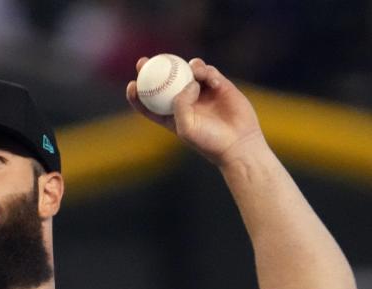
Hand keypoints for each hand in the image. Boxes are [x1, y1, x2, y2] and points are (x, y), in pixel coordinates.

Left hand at [126, 57, 263, 165]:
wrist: (239, 143)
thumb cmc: (209, 141)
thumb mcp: (186, 127)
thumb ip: (180, 104)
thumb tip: (187, 82)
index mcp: (171, 116)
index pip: (149, 103)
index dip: (137, 93)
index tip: (132, 85)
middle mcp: (185, 102)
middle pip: (164, 81)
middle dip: (151, 69)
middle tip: (143, 61)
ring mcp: (201, 92)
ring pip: (186, 72)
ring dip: (185, 67)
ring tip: (192, 71)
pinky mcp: (219, 86)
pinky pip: (208, 72)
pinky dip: (206, 71)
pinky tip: (209, 78)